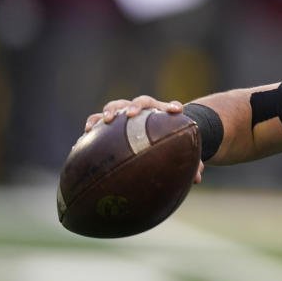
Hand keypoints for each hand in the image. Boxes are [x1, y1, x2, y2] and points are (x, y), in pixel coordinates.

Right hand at [83, 96, 203, 183]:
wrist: (152, 133)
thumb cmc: (169, 143)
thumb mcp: (179, 151)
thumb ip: (191, 162)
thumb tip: (197, 178)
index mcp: (163, 113)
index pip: (169, 106)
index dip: (172, 107)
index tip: (176, 110)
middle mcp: (144, 110)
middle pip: (141, 102)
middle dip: (135, 106)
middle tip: (130, 114)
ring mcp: (125, 114)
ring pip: (116, 106)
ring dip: (110, 111)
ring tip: (105, 120)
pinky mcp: (110, 123)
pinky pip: (98, 121)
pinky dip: (92, 124)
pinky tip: (84, 135)